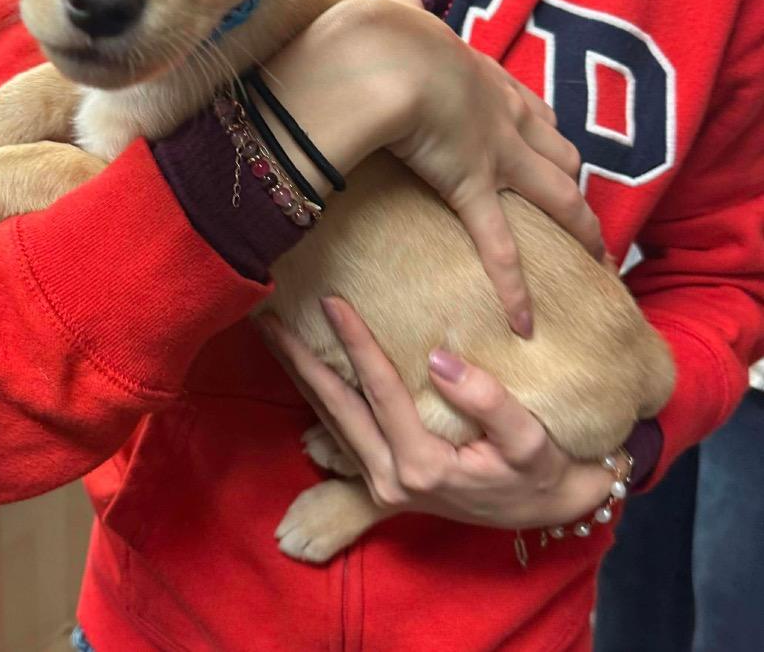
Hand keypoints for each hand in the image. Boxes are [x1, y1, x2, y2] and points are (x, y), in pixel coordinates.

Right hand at [260, 0, 602, 334]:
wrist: (378, 56)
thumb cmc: (383, 33)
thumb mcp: (398, 14)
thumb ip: (401, 9)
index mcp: (482, 75)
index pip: (529, 105)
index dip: (544, 128)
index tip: (548, 143)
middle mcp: (502, 114)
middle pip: (558, 149)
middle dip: (571, 178)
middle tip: (576, 207)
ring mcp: (495, 153)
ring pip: (555, 195)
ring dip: (577, 226)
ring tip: (592, 258)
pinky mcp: (472, 188)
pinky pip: (498, 245)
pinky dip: (513, 286)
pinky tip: (524, 320)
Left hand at [260, 296, 613, 530]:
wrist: (546, 510)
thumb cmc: (541, 473)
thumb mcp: (530, 442)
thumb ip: (488, 401)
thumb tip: (440, 358)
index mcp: (422, 466)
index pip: (380, 392)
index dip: (356, 343)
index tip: (332, 301)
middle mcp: (390, 478)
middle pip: (335, 408)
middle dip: (299, 361)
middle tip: (265, 318)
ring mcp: (381, 483)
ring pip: (329, 421)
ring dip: (300, 376)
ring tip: (273, 335)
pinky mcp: (381, 480)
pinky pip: (340, 432)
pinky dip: (318, 397)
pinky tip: (304, 369)